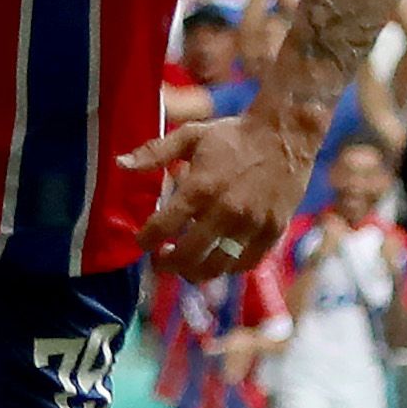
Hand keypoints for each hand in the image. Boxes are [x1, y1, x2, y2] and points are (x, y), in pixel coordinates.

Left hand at [124, 104, 318, 280]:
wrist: (286, 135)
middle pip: (189, 255)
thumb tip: (120, 164)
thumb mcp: (190, 136)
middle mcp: (226, 211)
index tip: (140, 242)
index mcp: (201, 188)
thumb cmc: (233, 136)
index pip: (163, 227)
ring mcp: (252, 225)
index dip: (146, 240)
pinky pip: (247, 263)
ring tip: (184, 267)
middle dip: (167, 263)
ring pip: (218, 266)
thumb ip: (154, 153)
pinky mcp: (273, 231)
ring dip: (195, 272)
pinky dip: (227, 268)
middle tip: (159, 260)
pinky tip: (216, 261)